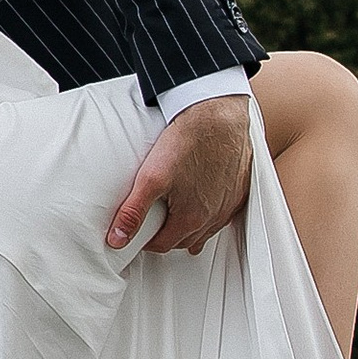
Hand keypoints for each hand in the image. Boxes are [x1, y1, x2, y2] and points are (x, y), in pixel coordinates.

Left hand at [105, 95, 253, 260]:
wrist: (218, 114)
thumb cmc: (189, 142)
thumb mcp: (150, 179)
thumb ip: (133, 212)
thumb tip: (117, 238)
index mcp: (191, 219)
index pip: (163, 245)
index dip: (146, 241)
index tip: (139, 232)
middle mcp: (213, 216)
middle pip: (186, 240)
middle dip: (168, 236)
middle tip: (154, 225)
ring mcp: (229, 203)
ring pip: (207, 229)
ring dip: (191, 228)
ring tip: (175, 220)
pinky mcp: (240, 188)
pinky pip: (226, 212)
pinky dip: (212, 213)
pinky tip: (204, 203)